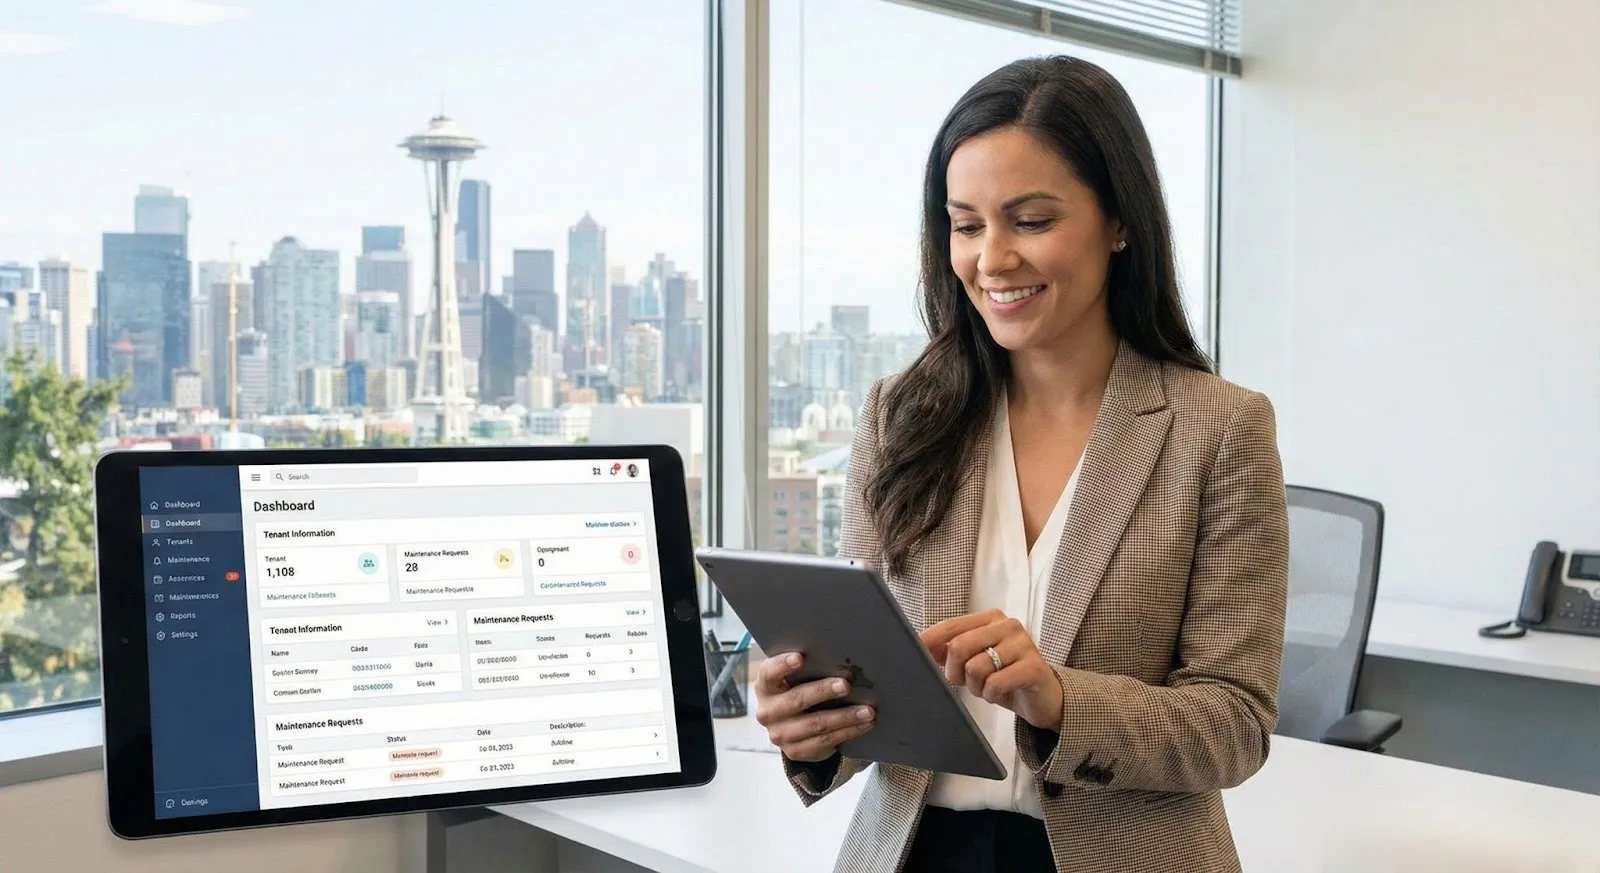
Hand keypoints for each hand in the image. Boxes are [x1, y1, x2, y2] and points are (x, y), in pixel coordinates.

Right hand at [753, 652, 875, 762]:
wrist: (791, 727)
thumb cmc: (797, 691)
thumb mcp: (795, 679)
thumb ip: (808, 669)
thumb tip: (842, 657)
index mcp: (765, 687)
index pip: (770, 673)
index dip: (783, 665)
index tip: (801, 657)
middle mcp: (768, 712)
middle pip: (797, 700)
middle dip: (823, 691)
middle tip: (846, 685)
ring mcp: (780, 734)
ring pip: (816, 724)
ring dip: (845, 717)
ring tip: (868, 710)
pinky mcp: (796, 751)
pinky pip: (826, 741)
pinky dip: (849, 731)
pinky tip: (864, 724)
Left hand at [921, 609, 1063, 731]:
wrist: (1045, 697)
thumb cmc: (1005, 677)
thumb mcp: (975, 661)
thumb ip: (951, 651)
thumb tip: (920, 646)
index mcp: (990, 619)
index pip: (951, 626)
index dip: (929, 640)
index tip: (915, 652)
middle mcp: (1007, 625)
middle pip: (959, 646)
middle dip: (954, 672)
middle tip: (965, 682)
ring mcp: (1023, 644)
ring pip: (976, 667)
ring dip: (976, 687)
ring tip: (988, 687)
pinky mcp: (1034, 666)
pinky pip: (995, 683)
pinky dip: (991, 694)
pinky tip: (1000, 693)